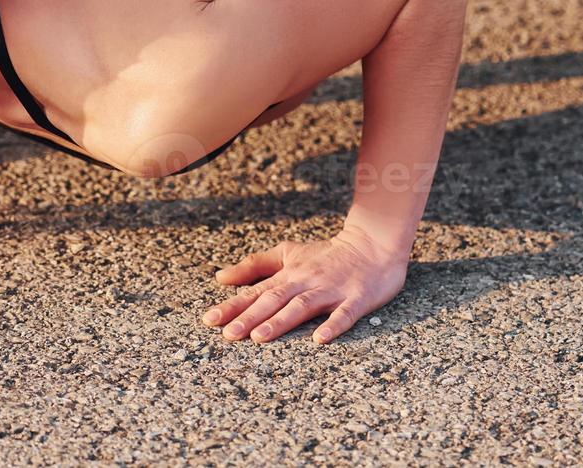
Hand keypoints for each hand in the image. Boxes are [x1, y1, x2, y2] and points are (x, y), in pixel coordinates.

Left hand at [201, 227, 408, 344]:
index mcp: (289, 275)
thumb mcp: (289, 254)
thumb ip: (256, 266)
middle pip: (274, 300)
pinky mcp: (357, 298)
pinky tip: (320, 339)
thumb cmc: (327, 255)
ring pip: (303, 306)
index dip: (233, 306)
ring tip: (260, 337)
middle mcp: (306, 282)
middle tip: (228, 335)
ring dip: (281, 321)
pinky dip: (333, 325)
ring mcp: (332, 290)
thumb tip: (220, 277)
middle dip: (250, 317)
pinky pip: (345, 313)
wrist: (372, 244)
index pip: (256, 292)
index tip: (210, 320)